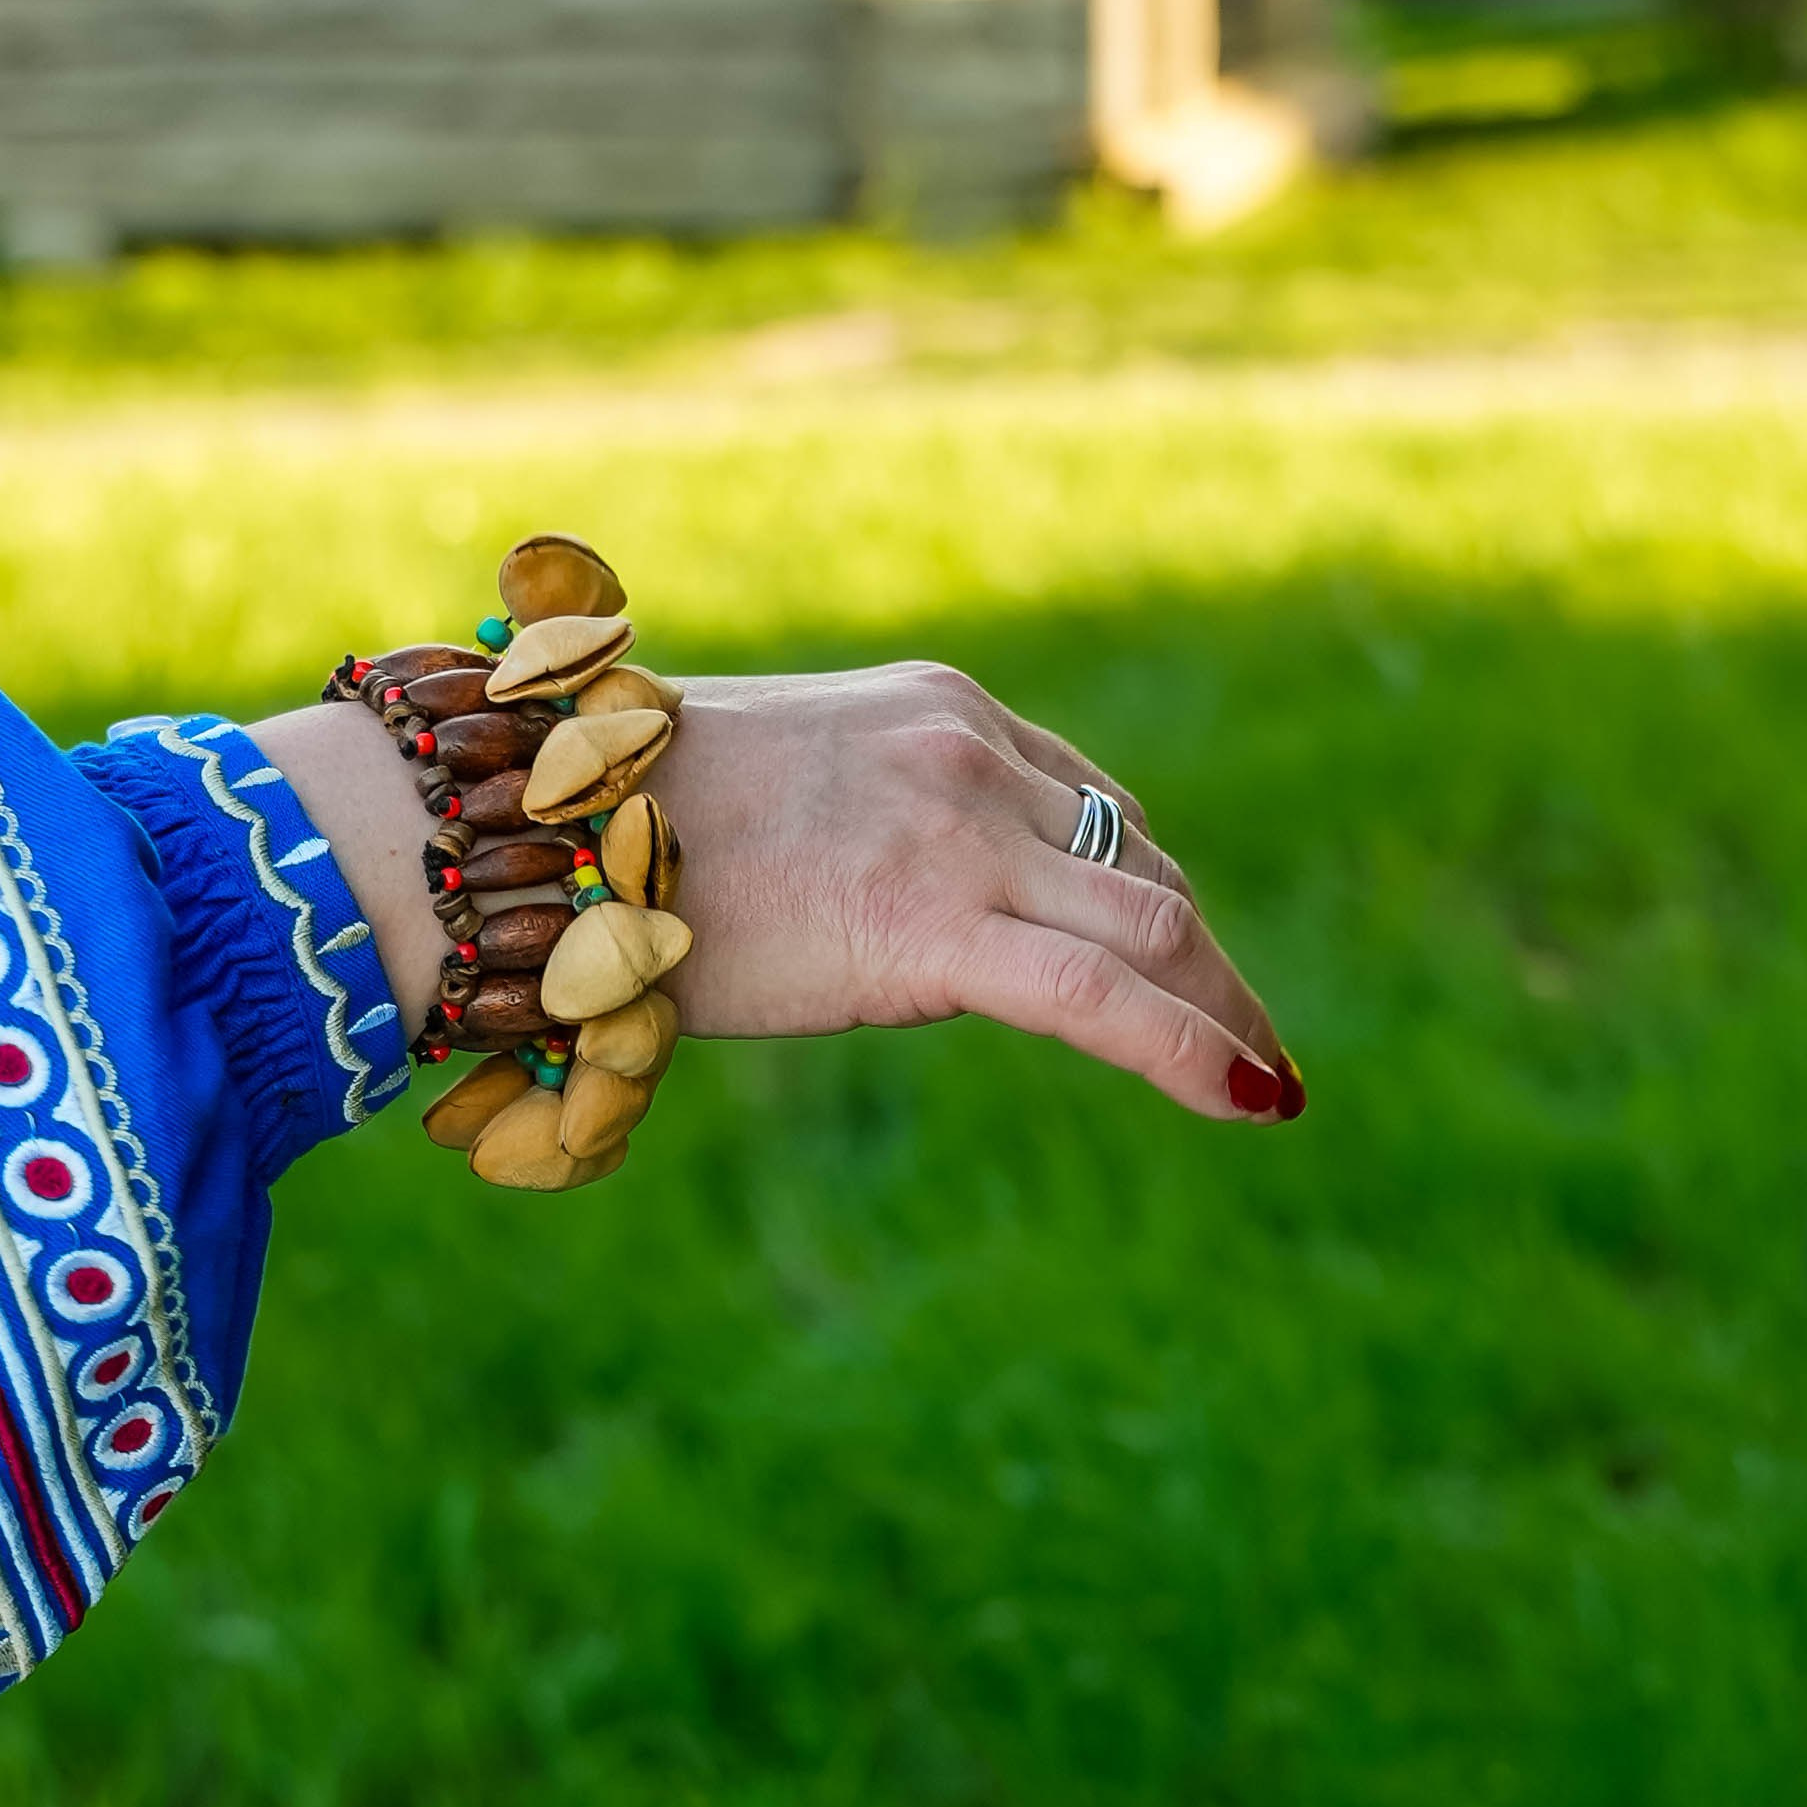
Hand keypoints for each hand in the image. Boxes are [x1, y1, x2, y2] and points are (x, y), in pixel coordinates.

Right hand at [256, 661, 1301, 1126]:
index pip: (1091, 804)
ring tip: (1264, 1082)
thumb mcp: (777, 794)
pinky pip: (1104, 994)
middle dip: (1204, 960)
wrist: (543, 816)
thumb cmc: (618, 819)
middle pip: (1138, 864)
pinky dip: (1195, 1047)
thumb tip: (863, 909)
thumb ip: (859, 830)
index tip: (1181, 959)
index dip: (1149, 893)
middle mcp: (972, 751)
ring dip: (1221, 1009)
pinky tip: (1249, 1097)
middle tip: (1249, 1041)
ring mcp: (961, 830)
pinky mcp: (937, 924)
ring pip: (1151, 925)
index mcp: (939, 710)